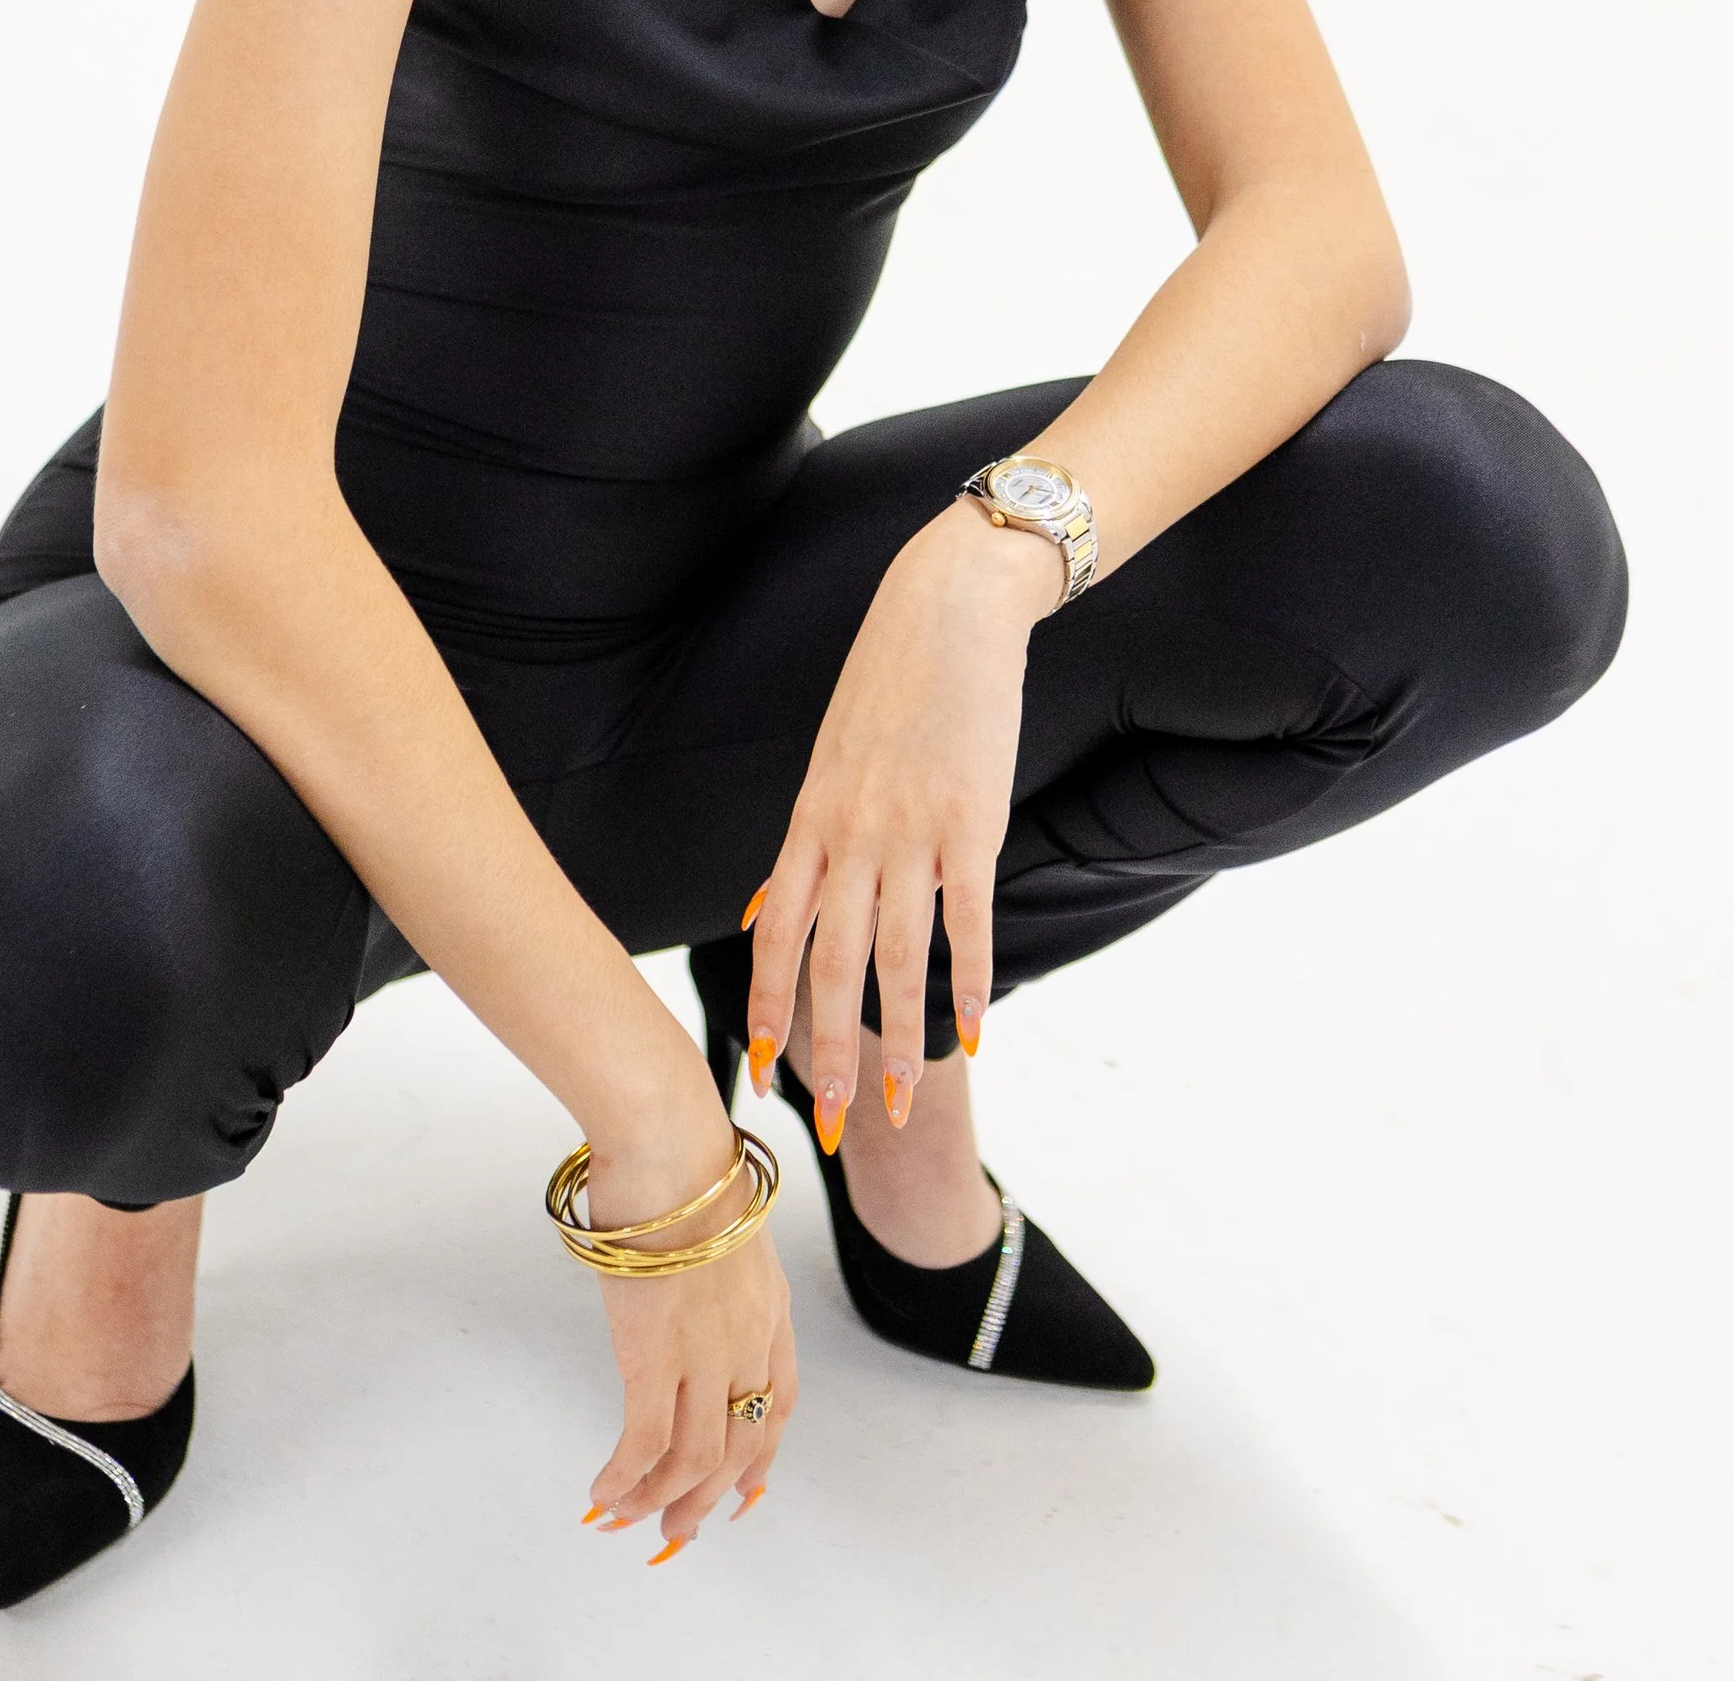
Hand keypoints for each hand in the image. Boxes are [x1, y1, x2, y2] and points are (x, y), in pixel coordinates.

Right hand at [579, 1070, 796, 1554]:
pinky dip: (623, 1480)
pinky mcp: (654, 1354)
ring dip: (659, 1501)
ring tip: (625, 1519)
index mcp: (770, 1304)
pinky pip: (643, 1444)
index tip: (744, 1491)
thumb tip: (681, 1277)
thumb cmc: (679, 1159)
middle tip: (676, 1530)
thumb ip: (713, 1263)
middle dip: (707, 1498)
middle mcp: (748, 1338)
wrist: (668, 1140)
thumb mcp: (720, 1220)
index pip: (781, 1398)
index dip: (763, 1453)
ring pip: (695, 1459)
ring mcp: (705, 1351)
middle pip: (741, 1444)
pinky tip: (600, 1494)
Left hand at [745, 500, 1055, 1141]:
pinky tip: (973, 1031)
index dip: (767, 1007)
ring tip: (896, 1103)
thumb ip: (802, 844)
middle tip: (824, 1123)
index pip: (776, 934)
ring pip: (893, 957)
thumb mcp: (827, 760)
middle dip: (824, 1051)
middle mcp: (851, 832)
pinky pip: (967, 918)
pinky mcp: (972, 820)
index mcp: (810, 819)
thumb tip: (759, 911)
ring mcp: (911, 829)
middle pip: (830, 963)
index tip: (760, 1072)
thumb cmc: (888, 683)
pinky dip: (969, 981)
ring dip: (893, 1040)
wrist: (947, 609)